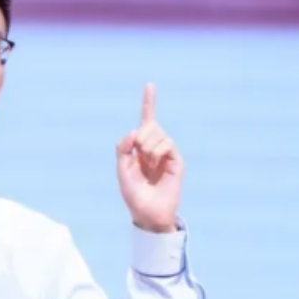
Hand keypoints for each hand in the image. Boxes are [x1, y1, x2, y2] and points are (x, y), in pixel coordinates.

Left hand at [116, 83, 182, 232]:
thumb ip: (122, 150)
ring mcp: (167, 153)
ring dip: (147, 148)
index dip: (149, 103)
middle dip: (140, 136)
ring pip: (157, 133)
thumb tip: (134, 132)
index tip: (150, 85)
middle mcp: (155, 147)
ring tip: (148, 166)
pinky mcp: (177, 160)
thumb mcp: (122, 171)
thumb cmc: (134, 195)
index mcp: (141, 148)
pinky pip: (167, 143)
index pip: (146, 121)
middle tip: (137, 152)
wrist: (149, 213)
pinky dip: (157, 152)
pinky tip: (155, 165)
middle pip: (149, 125)